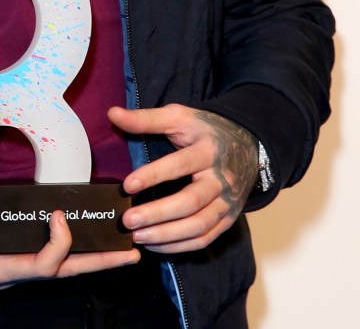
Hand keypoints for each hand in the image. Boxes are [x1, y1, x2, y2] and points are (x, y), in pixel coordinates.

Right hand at [0, 209, 140, 312]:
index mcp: (0, 272)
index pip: (43, 265)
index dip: (59, 243)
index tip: (58, 214)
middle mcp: (16, 270)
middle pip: (66, 271)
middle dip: (100, 263)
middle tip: (134, 253)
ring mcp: (16, 265)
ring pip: (62, 264)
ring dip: (92, 255)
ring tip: (120, 243)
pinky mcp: (11, 256)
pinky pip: (48, 254)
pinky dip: (69, 246)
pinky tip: (82, 234)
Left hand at [109, 104, 257, 253]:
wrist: (246, 144)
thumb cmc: (204, 130)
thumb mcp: (178, 116)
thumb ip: (145, 118)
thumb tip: (113, 113)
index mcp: (208, 150)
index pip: (179, 165)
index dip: (153, 176)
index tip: (127, 186)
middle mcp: (220, 179)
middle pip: (190, 202)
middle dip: (157, 214)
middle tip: (128, 220)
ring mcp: (227, 202)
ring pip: (198, 226)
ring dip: (166, 235)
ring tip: (137, 236)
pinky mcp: (227, 219)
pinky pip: (204, 239)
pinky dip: (178, 246)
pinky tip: (154, 244)